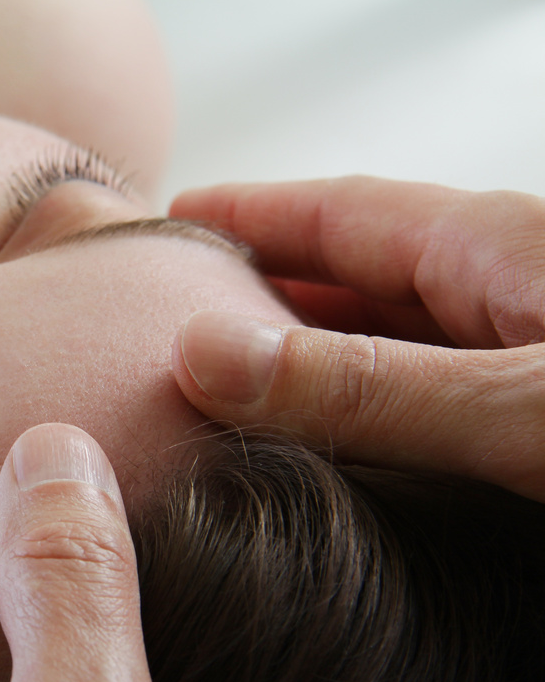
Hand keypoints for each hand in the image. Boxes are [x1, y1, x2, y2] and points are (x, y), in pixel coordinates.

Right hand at [168, 176, 544, 501]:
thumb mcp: (520, 404)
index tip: (172, 224)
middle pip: (361, 281)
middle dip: (265, 297)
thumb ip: (369, 386)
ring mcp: (529, 370)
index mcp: (501, 249)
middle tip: (173, 328)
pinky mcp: (534, 434)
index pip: (343, 214)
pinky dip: (367, 430)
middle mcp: (514, 296)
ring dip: (312, 374)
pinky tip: (335, 467)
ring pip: (396, 353)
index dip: (249, 216)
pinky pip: (433, 417)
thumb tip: (207, 354)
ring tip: (227, 403)